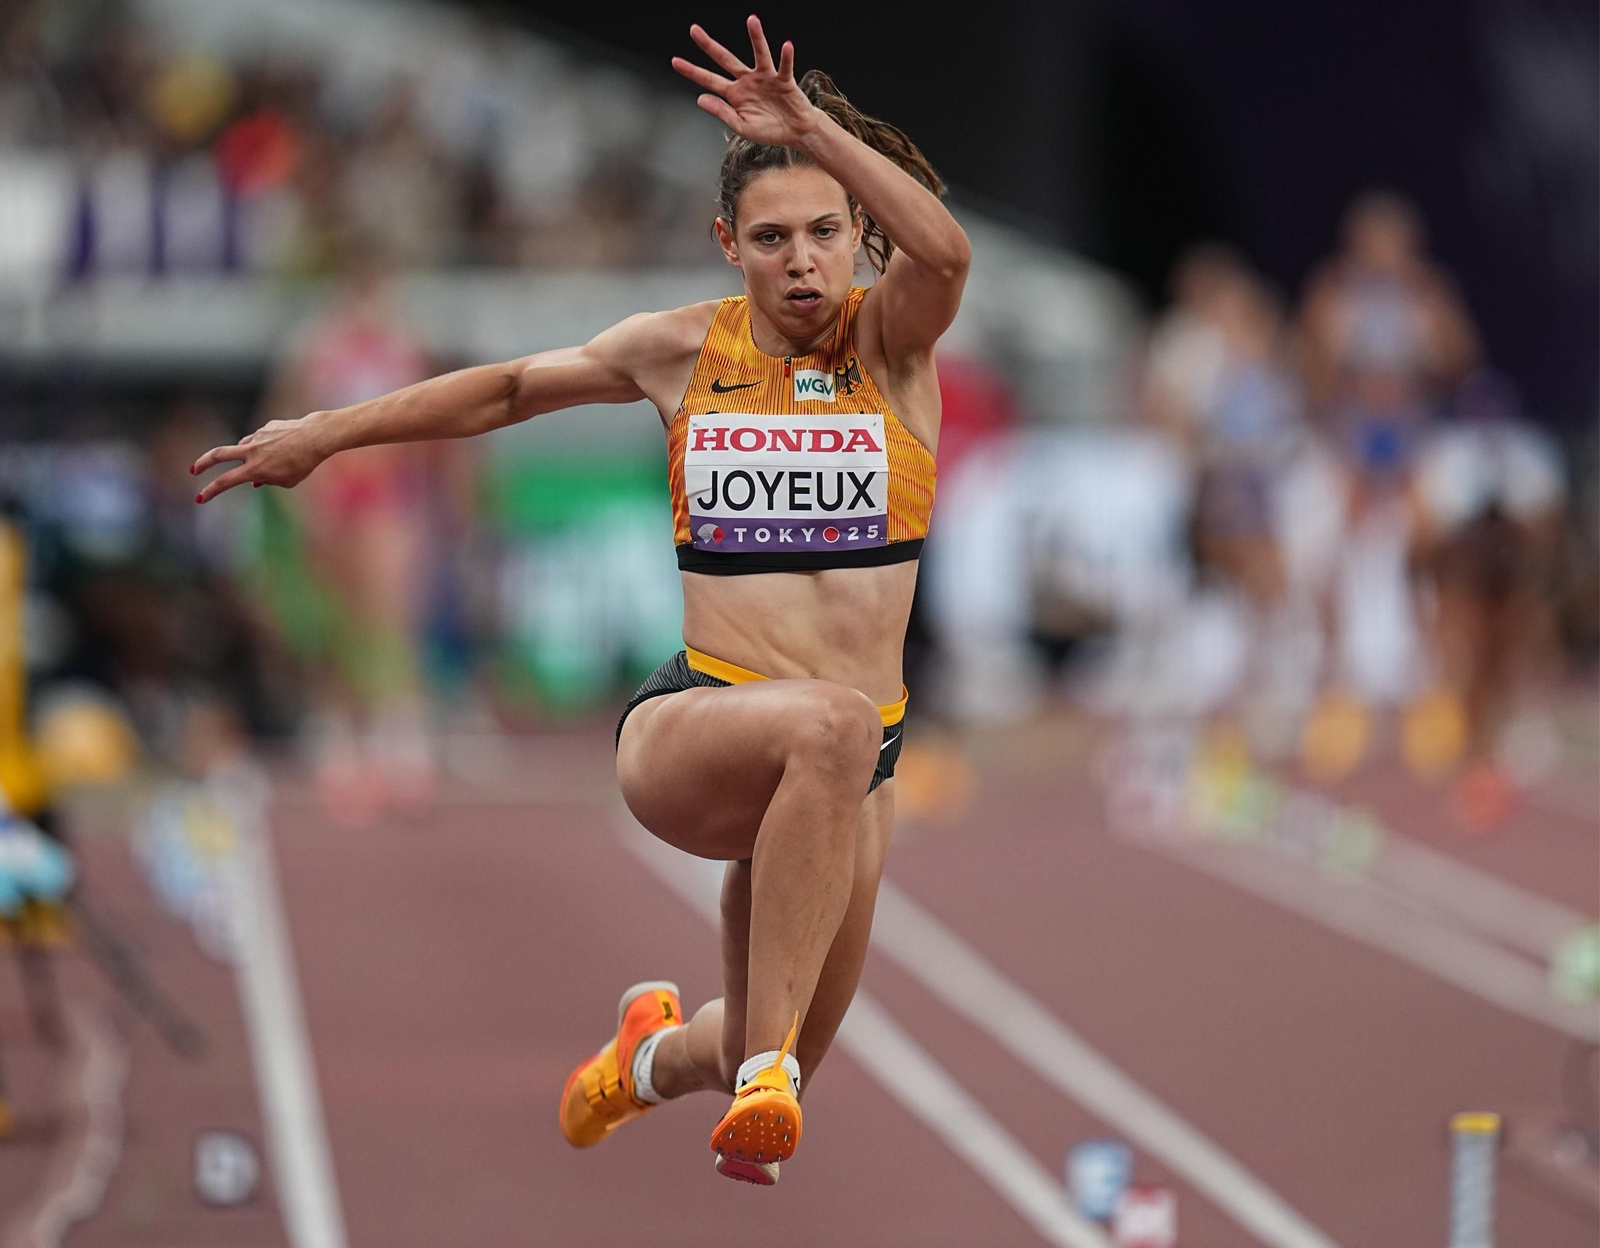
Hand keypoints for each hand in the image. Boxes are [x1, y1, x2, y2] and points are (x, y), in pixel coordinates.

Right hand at [190, 414, 328, 501]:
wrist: (316, 436)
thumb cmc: (304, 462)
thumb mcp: (287, 481)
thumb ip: (268, 481)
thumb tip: (255, 481)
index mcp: (255, 469)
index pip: (226, 481)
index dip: (210, 491)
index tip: (199, 498)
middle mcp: (252, 451)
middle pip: (218, 454)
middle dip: (203, 462)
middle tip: (194, 469)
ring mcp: (257, 436)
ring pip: (243, 447)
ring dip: (249, 457)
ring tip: (274, 460)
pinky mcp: (266, 427)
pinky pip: (260, 439)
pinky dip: (265, 447)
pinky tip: (283, 448)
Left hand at [671, 17, 817, 147]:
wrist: (795, 132)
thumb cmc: (769, 130)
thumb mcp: (741, 127)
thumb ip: (722, 113)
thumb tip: (700, 99)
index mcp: (735, 94)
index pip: (709, 80)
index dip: (692, 71)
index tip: (675, 61)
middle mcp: (748, 81)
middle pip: (725, 59)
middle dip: (709, 45)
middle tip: (694, 30)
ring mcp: (766, 78)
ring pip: (759, 55)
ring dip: (756, 38)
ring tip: (752, 20)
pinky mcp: (784, 81)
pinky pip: (785, 67)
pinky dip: (786, 57)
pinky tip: (786, 45)